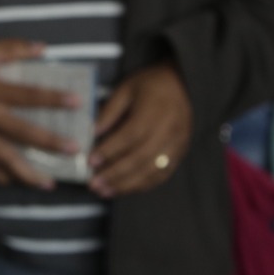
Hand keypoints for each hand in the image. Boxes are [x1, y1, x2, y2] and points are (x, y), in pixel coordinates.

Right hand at [0, 39, 85, 188]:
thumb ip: (14, 48)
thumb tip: (44, 48)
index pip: (28, 95)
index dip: (54, 98)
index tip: (78, 102)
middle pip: (21, 133)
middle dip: (50, 143)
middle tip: (75, 149)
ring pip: (4, 159)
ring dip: (28, 173)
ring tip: (50, 183)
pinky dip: (2, 176)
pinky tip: (17, 181)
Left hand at [88, 62, 191, 197]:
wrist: (183, 84)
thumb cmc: (150, 85)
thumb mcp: (126, 89)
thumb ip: (109, 111)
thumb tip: (92, 132)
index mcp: (154, 111)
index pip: (130, 136)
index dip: (110, 151)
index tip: (90, 161)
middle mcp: (168, 130)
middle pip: (141, 158)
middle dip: (115, 174)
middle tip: (94, 184)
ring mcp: (177, 144)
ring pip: (152, 171)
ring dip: (127, 185)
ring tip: (105, 191)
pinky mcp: (180, 153)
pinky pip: (162, 174)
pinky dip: (143, 185)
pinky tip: (125, 188)